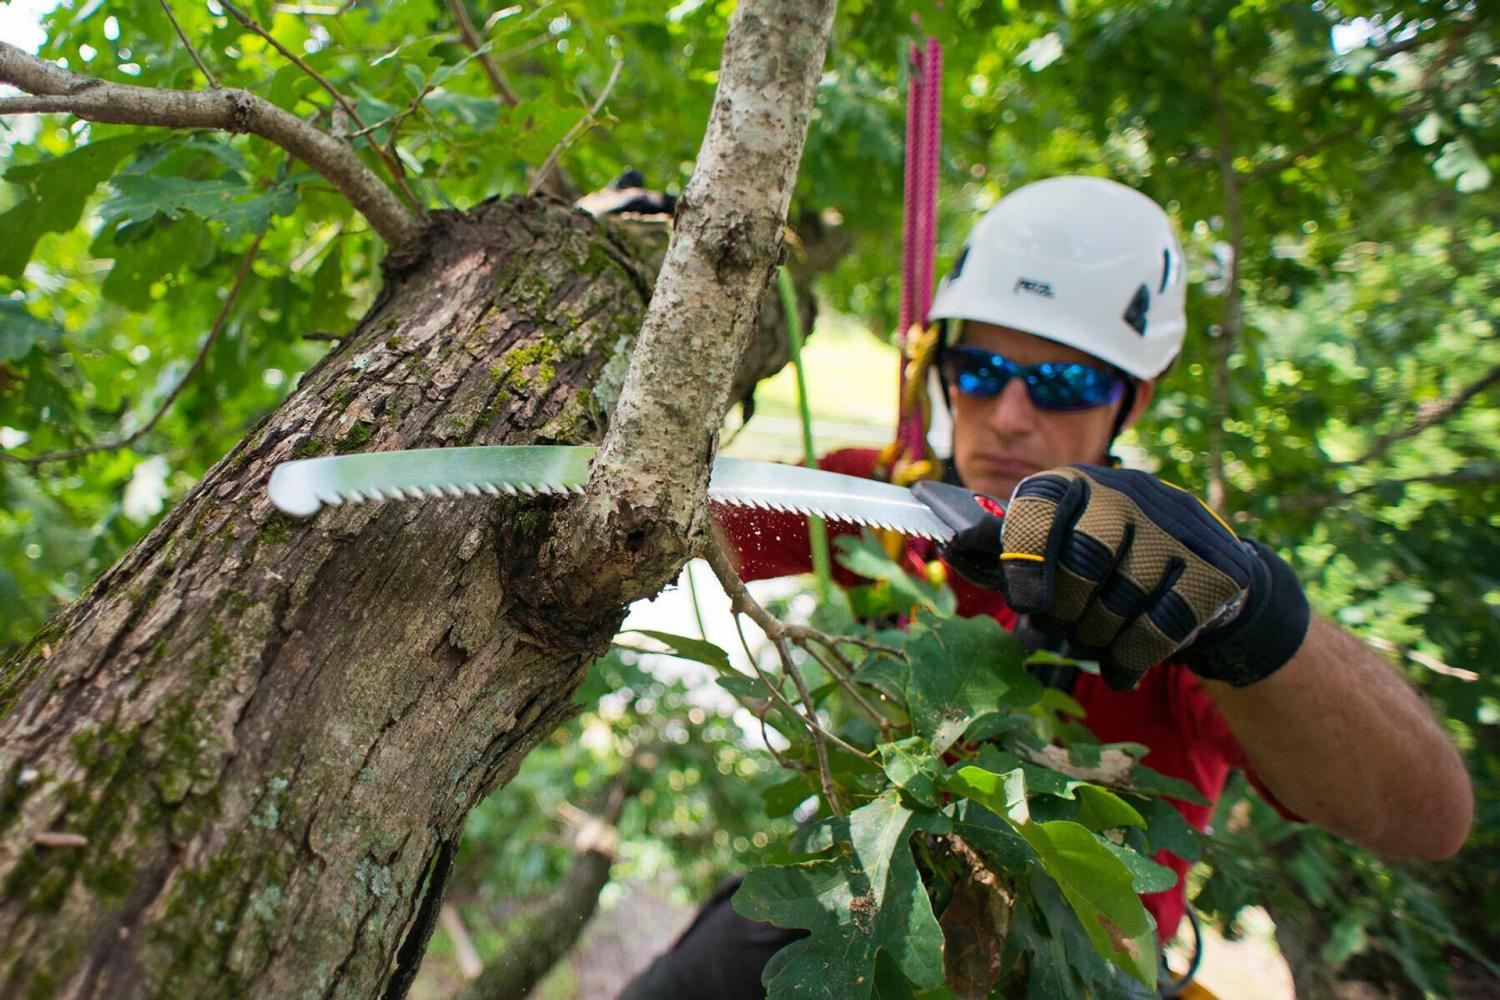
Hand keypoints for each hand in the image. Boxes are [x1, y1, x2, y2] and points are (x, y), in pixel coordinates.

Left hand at [918, 466, 1309, 689]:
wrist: (1197, 569)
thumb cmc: (1101, 561)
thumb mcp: (1052, 545)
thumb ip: (1005, 550)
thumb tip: (954, 545)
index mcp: (1072, 483)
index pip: (1040, 507)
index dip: (1023, 558)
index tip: (1023, 603)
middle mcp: (1126, 493)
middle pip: (1084, 559)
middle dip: (1064, 610)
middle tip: (1057, 628)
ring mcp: (1176, 527)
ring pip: (1122, 599)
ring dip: (1097, 637)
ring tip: (1092, 639)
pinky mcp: (1216, 567)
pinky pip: (1161, 627)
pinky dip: (1132, 657)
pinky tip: (1120, 667)